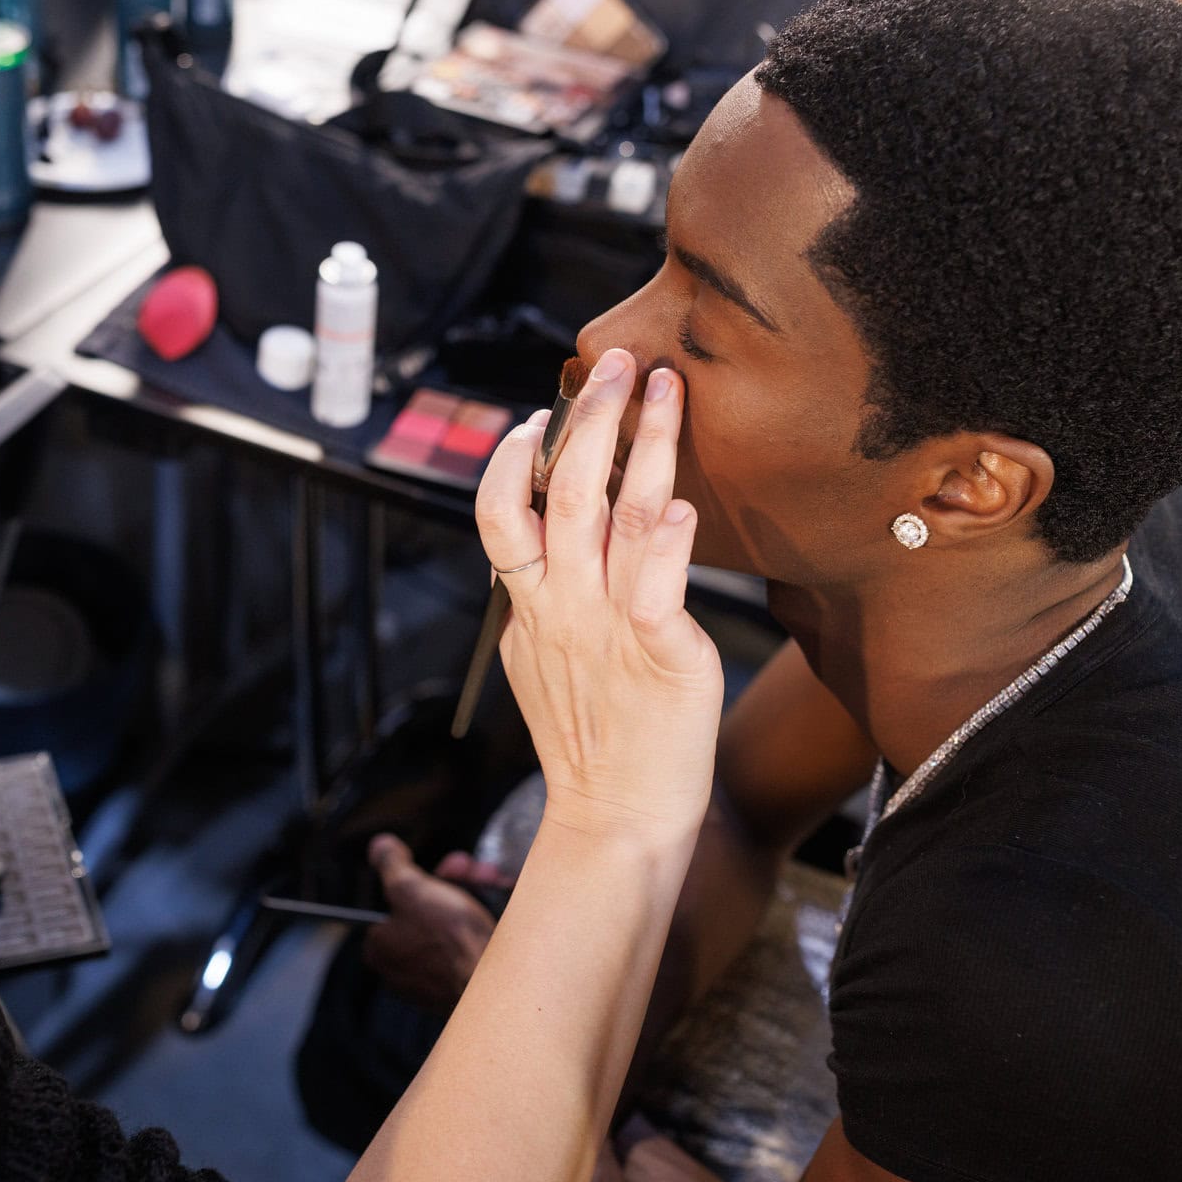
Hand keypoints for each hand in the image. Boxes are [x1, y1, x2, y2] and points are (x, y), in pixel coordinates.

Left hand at [363, 837, 505, 1011]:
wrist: (492, 981)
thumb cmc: (448, 939)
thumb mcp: (411, 887)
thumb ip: (391, 865)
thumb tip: (380, 846)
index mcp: (380, 948)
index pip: (392, 905)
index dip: (418, 880)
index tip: (438, 867)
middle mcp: (402, 969)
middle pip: (425, 912)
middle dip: (451, 884)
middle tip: (468, 869)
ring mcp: (433, 980)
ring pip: (450, 926)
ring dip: (471, 896)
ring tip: (490, 880)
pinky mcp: (461, 984)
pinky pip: (469, 946)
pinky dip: (482, 924)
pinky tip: (495, 908)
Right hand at [477, 349, 722, 843]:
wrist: (617, 819)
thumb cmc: (592, 742)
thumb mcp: (540, 660)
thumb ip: (539, 598)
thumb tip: (532, 549)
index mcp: (531, 606)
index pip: (500, 512)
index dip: (511, 458)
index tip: (539, 416)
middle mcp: (564, 605)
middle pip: (560, 489)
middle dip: (587, 417)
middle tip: (610, 362)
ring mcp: (610, 625)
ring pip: (615, 513)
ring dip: (640, 442)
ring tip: (660, 387)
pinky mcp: (662, 652)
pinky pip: (657, 584)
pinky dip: (666, 539)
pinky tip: (682, 501)